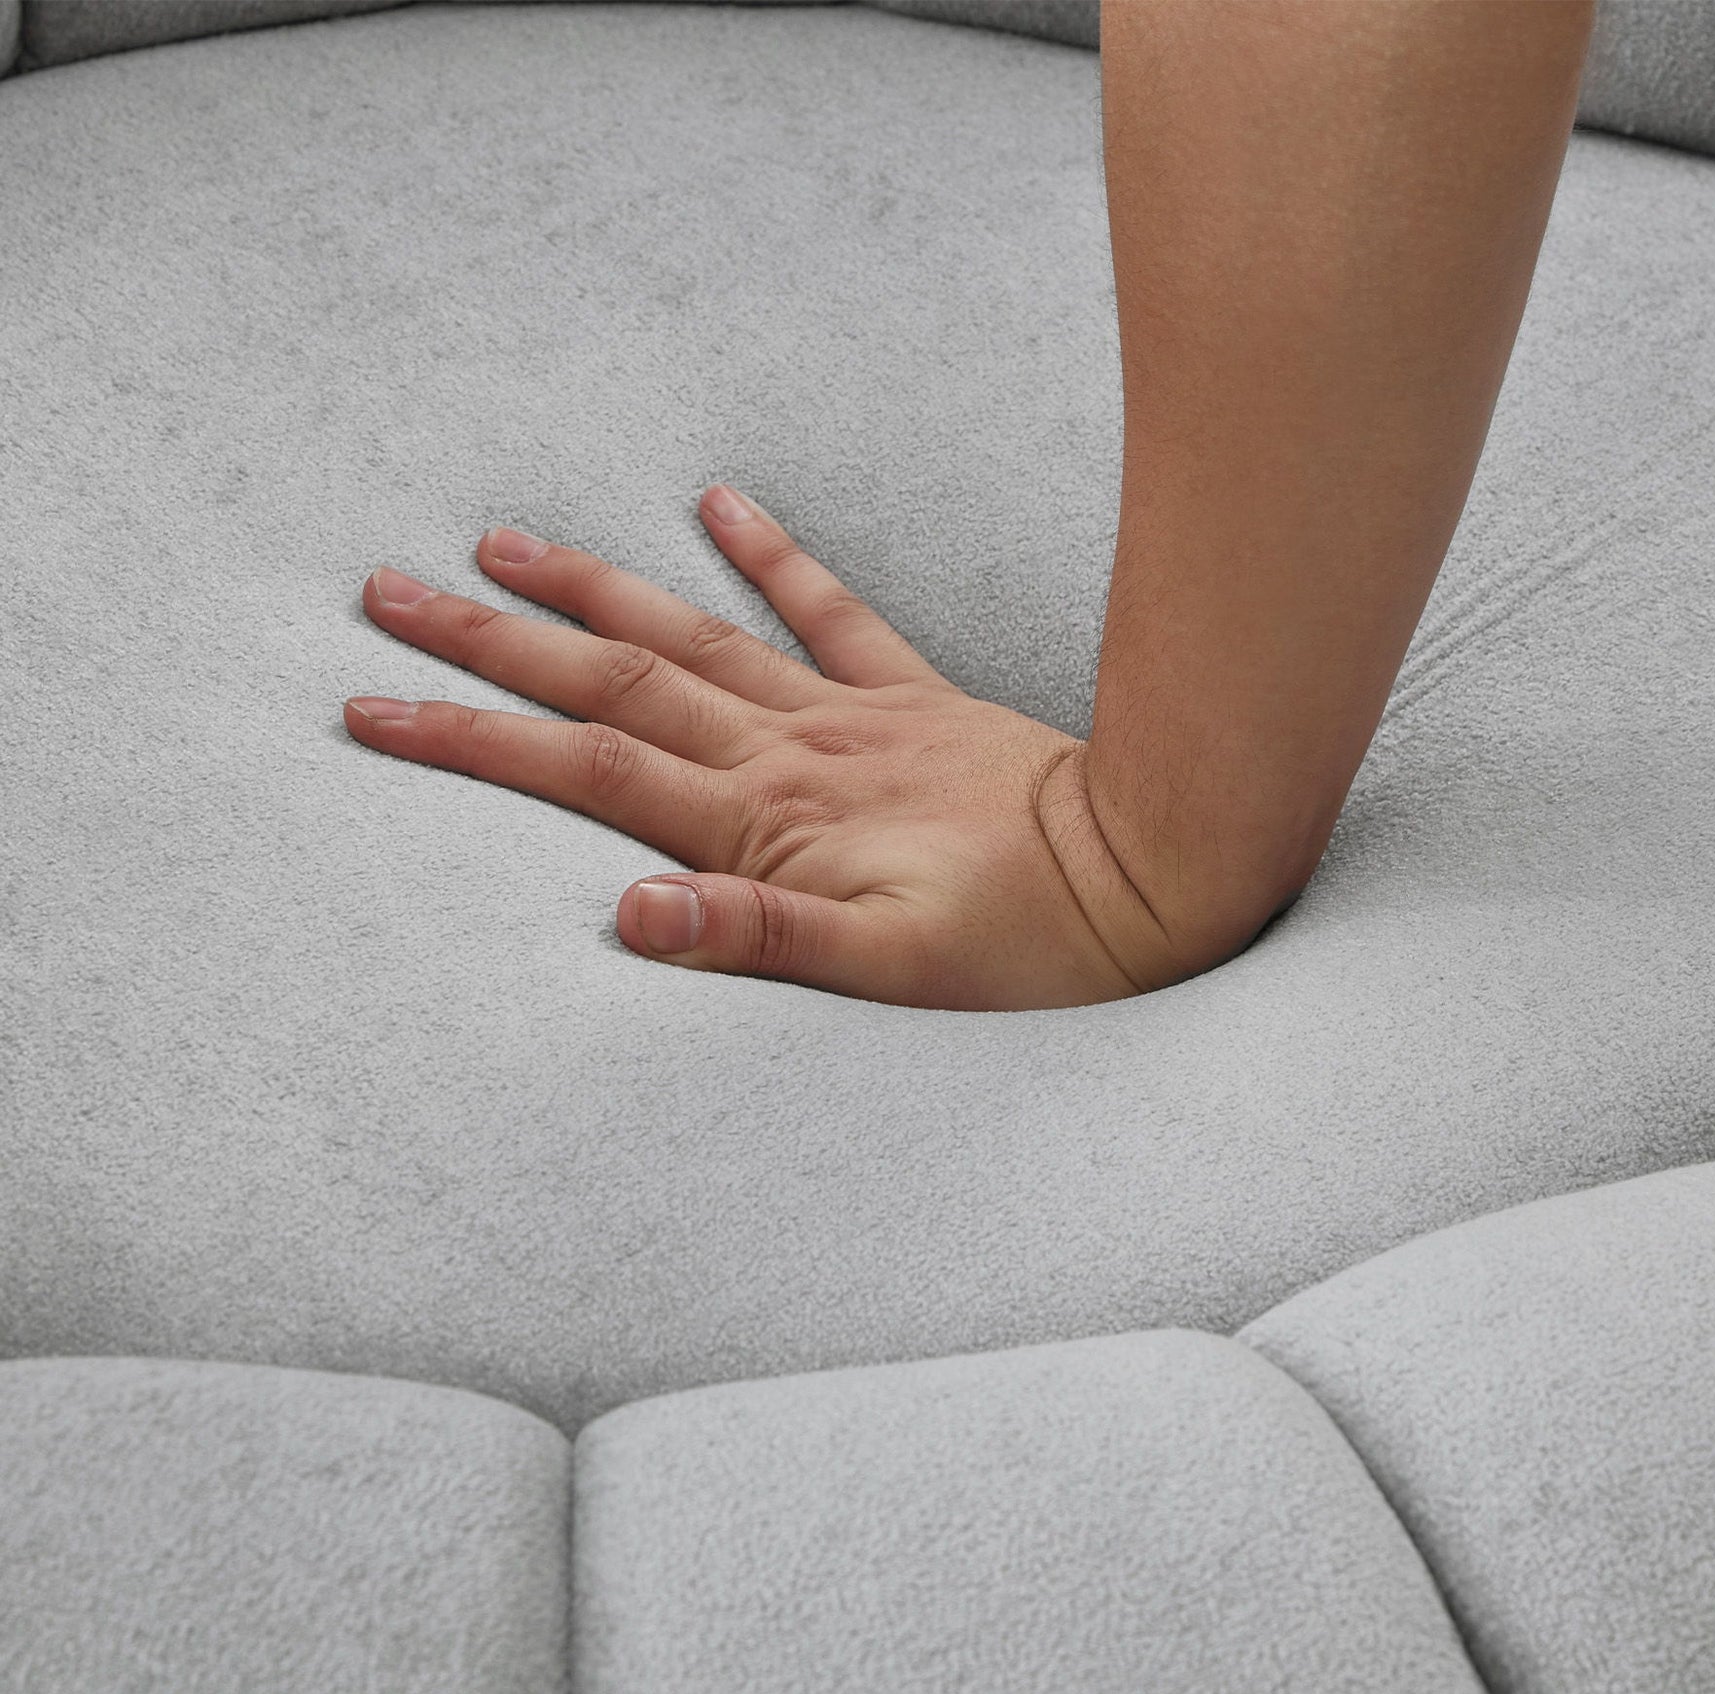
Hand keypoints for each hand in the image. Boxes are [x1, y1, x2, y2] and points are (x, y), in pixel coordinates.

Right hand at [343, 485, 1208, 1009]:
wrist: (1143, 879)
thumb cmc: (1018, 945)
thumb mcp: (882, 971)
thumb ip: (756, 936)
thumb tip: (629, 915)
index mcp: (765, 822)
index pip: (588, 773)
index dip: (474, 741)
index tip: (374, 711)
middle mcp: (788, 753)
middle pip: (613, 685)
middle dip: (495, 644)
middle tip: (389, 592)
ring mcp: (847, 717)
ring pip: (694, 637)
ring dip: (595, 593)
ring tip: (504, 542)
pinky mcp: (908, 701)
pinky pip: (831, 612)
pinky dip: (772, 557)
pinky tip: (720, 504)